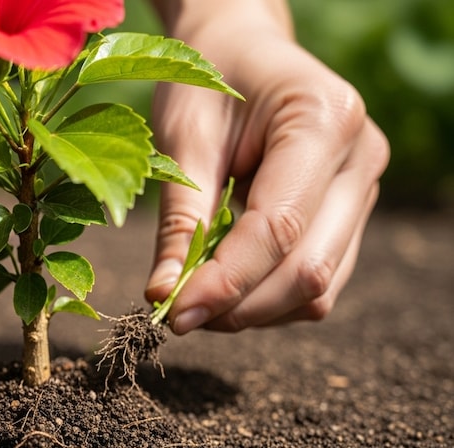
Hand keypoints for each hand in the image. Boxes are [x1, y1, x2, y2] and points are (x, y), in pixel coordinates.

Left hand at [146, 0, 389, 333]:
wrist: (241, 51)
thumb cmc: (207, 81)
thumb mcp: (183, 139)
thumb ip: (179, 220)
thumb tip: (164, 296)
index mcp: (324, 119)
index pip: (278, 227)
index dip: (226, 282)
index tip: (175, 314)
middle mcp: (361, 158)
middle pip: (310, 269)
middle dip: (241, 306)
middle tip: (181, 315)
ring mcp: (364, 190)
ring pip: (320, 287)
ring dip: (255, 310)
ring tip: (199, 298)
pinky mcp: (351, 216)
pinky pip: (320, 282)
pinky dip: (270, 299)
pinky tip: (229, 284)